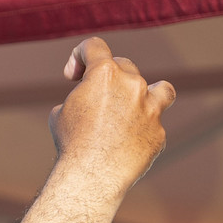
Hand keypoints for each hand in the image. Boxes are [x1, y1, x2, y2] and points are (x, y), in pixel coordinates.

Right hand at [48, 36, 172, 193]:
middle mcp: (132, 84)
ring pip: (161, 89)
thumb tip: (90, 103)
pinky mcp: (159, 133)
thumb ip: (81, 98)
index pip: (94, 46)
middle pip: (125, 67)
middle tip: (95, 98)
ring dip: (151, 93)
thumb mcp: (61, 113)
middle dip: (109, 78)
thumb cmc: (71, 143)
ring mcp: (151, 109)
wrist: (92, 176)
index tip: (73, 76)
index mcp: (105, 73)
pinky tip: (127, 145)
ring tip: (139, 105)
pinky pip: (154, 126)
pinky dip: (142, 132)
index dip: (79, 57)